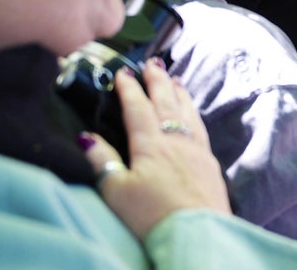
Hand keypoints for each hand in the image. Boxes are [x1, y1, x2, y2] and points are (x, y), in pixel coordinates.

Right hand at [80, 60, 230, 239]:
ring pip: (187, 112)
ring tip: (175, 79)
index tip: (122, 72)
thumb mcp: (116, 191)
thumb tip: (86, 136)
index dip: (129, 89)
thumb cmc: (151, 216)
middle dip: (158, 81)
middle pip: (166, 103)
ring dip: (179, 93)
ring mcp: (196, 150)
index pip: (137, 108)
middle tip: (153, 62)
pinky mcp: (210, 163)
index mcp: (150, 144)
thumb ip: (101, 161)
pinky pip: (200, 127)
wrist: (198, 233)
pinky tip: (194, 114)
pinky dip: (194, 113)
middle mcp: (176, 140)